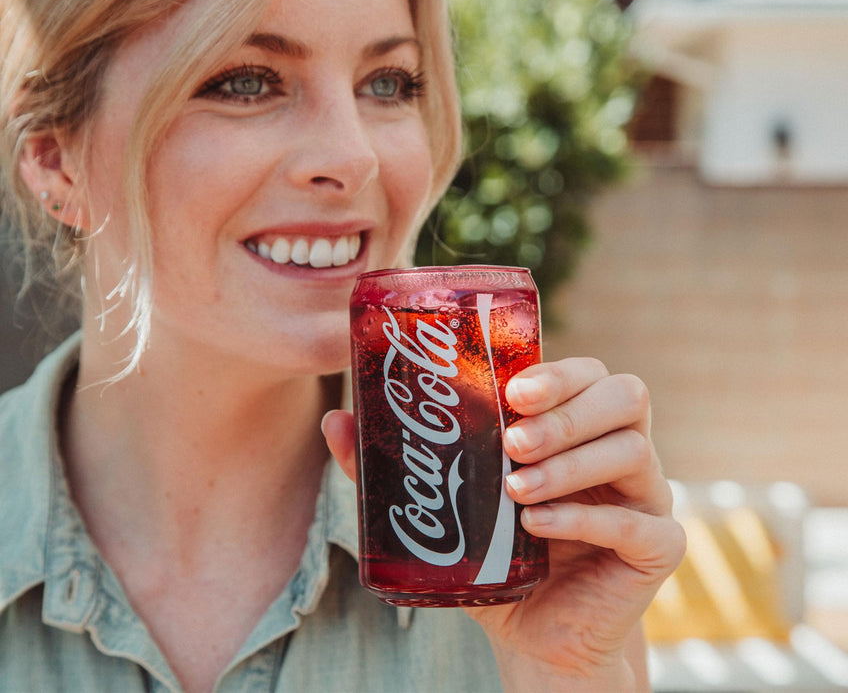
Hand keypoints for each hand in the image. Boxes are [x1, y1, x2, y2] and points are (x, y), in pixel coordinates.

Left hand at [322, 357, 685, 691]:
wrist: (535, 637)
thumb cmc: (496, 559)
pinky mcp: (658, 547)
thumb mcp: (446, 508)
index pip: (587, 373)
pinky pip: (637, 522)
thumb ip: (396, 465)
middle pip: (626, 395)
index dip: (557, 372)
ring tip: (515, 489)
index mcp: (577, 429)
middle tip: (512, 438)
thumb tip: (335, 419)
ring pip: (634, 450)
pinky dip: (585, 517)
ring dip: (570, 463)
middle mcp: (619, 451)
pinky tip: (539, 524)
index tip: (510, 391)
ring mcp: (646, 497)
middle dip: (568, 410)